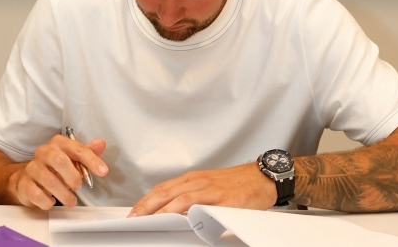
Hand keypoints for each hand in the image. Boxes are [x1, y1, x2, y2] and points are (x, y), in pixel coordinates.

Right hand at [9, 134, 107, 208]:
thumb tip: (101, 144)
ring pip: (50, 181)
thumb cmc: (54, 167)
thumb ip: (87, 152)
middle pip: (60, 161)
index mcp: (58, 143)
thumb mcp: (72, 158)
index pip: (77, 148)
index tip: (103, 171)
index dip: (92, 160)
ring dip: (64, 194)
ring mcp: (32, 168)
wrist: (26, 178)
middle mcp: (43, 152)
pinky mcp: (24, 184)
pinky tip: (52, 201)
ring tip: (70, 200)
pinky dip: (49, 202)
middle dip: (73, 177)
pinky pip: (38, 195)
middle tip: (78, 187)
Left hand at [128, 162, 276, 216]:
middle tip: (134, 217)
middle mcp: (199, 182)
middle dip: (148, 206)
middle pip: (167, 192)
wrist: (262, 178)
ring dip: (163, 210)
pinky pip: (205, 207)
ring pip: (181, 199)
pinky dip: (191, 214)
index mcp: (193, 178)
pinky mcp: (225, 201)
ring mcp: (212, 191)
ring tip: (151, 220)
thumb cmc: (236, 183)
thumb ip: (191, 195)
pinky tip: (182, 221)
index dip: (146, 200)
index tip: (134, 210)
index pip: (163, 188)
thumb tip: (171, 210)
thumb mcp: (209, 184)